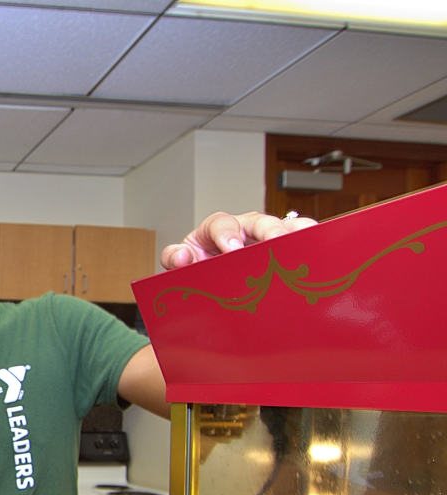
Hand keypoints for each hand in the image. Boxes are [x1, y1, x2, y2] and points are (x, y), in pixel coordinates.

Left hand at [161, 211, 316, 269]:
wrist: (212, 273)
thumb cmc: (199, 263)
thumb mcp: (181, 261)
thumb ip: (175, 258)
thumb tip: (184, 256)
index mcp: (219, 227)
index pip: (222, 224)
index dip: (227, 235)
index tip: (231, 249)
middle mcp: (247, 227)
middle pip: (262, 222)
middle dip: (270, 230)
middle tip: (276, 242)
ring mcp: (269, 236)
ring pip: (288, 226)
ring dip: (298, 233)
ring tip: (307, 241)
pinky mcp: (285, 248)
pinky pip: (302, 241)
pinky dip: (311, 245)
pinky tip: (320, 253)